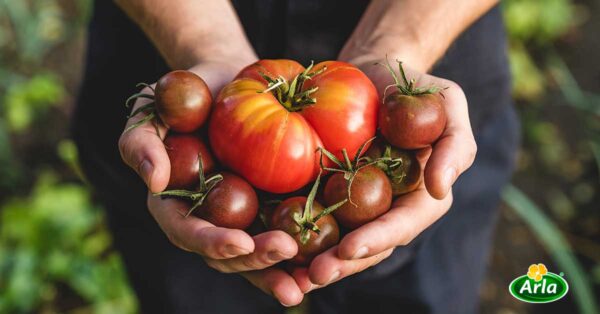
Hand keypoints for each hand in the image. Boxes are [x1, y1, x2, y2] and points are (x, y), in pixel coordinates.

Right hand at [118, 60, 303, 306]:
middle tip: (285, 251)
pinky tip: (326, 260)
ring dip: (280, 272)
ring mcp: (241, 218)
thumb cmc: (186, 93)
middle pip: (227, 255)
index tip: (241, 242)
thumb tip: (153, 182)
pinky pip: (284, 233)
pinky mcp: (270, 207)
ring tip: (308, 283)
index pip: (188, 232)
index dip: (212, 242)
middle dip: (255, 262)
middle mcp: (209, 220)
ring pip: (257, 256)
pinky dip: (303, 253)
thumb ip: (140, 142)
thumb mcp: (152, 109)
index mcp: (175, 206)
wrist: (229, 82)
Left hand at [292, 59, 475, 290]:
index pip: (402, 224)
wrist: (372, 74)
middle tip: (314, 275)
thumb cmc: (415, 87)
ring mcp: (356, 205)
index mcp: (419, 197)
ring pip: (338, 242)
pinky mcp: (328, 193)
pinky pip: (313, 218)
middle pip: (367, 245)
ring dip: (316, 262)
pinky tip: (273, 247)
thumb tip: (441, 189)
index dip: (379, 238)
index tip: (351, 248)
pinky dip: (295, 236)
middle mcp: (387, 209)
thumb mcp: (448, 103)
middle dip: (342, 264)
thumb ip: (455, 144)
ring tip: (291, 279)